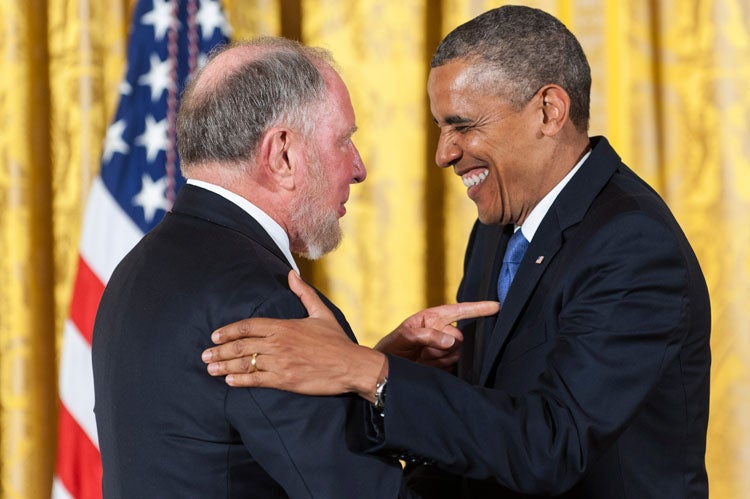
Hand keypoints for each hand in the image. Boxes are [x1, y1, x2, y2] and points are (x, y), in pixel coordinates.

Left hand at [202, 270, 383, 397]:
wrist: (351, 365)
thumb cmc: (336, 340)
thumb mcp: (321, 312)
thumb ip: (303, 293)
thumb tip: (291, 274)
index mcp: (284, 326)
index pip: (248, 326)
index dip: (229, 331)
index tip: (215, 335)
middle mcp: (278, 344)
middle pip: (241, 346)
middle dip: (220, 351)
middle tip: (205, 354)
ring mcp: (280, 363)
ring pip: (245, 364)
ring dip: (225, 366)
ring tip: (210, 368)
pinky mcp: (285, 381)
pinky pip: (257, 381)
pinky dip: (241, 381)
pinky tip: (229, 381)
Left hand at [374, 301, 498, 368]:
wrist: (385, 371)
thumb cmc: (391, 348)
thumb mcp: (403, 337)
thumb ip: (425, 335)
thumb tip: (450, 339)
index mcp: (434, 318)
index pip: (460, 311)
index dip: (478, 309)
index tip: (497, 306)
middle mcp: (442, 331)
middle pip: (460, 338)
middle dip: (444, 345)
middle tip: (425, 351)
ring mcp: (445, 348)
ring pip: (457, 352)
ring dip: (441, 357)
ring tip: (423, 358)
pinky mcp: (446, 364)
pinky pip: (454, 365)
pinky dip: (442, 366)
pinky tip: (427, 365)